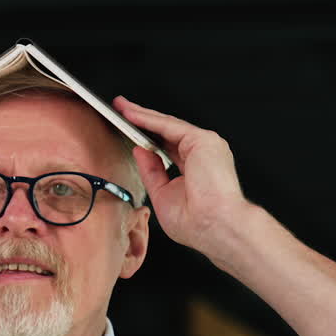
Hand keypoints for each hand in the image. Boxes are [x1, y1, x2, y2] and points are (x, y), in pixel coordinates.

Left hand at [113, 96, 252, 262]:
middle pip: (167, 132)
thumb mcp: (163, 195)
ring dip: (142, 115)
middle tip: (121, 109)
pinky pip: (169, 125)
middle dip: (142, 120)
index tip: (130, 132)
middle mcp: (203, 154)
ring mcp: (205, 145)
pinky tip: (131, 115)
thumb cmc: (196, 223)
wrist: (214, 227)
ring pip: (167, 125)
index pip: (168, 148)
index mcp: (197, 169)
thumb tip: (140, 151)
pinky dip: (148, 119)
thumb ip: (151, 171)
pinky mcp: (202, 140)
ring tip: (121, 108)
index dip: (148, 139)